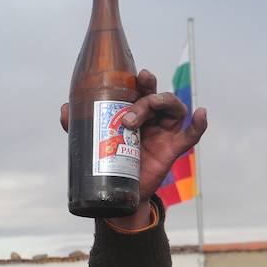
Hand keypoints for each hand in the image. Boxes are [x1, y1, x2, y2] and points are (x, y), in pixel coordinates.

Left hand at [60, 69, 207, 225]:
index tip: (139, 75)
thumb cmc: (109, 159)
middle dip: (146, 98)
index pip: (142, 89)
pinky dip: (199, 124)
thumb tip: (65, 109)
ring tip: (140, 117)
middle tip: (127, 117)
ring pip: (174, 108)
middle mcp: (152, 116)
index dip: (143, 80)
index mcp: (135, 110)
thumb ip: (80, 125)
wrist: (117, 190)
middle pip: (156, 96)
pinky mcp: (172, 148)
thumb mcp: (92, 140)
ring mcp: (164, 131)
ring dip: (161, 105)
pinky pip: (192, 135)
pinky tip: (201, 114)